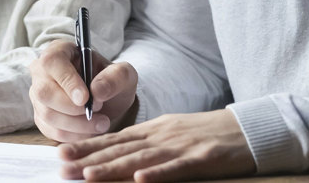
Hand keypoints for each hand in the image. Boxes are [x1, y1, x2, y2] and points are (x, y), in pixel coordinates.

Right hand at [29, 40, 139, 141]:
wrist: (108, 100)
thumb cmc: (111, 81)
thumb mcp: (123, 74)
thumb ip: (115, 78)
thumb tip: (96, 91)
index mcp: (59, 51)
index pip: (52, 63)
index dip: (67, 82)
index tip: (86, 99)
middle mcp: (42, 72)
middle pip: (44, 92)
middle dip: (72, 109)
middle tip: (98, 110)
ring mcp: (38, 96)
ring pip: (47, 115)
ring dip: (77, 125)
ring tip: (102, 123)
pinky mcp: (41, 117)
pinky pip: (51, 131)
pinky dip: (73, 136)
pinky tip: (90, 131)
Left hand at [58, 109, 255, 181]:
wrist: (246, 129)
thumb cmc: (207, 134)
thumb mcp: (171, 133)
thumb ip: (146, 143)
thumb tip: (116, 154)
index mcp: (153, 130)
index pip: (114, 139)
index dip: (87, 147)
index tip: (62, 154)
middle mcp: (161, 136)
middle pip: (120, 149)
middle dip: (89, 159)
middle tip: (63, 168)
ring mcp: (180, 146)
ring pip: (141, 159)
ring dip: (113, 168)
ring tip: (89, 176)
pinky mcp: (201, 158)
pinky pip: (176, 168)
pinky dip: (158, 174)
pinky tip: (140, 180)